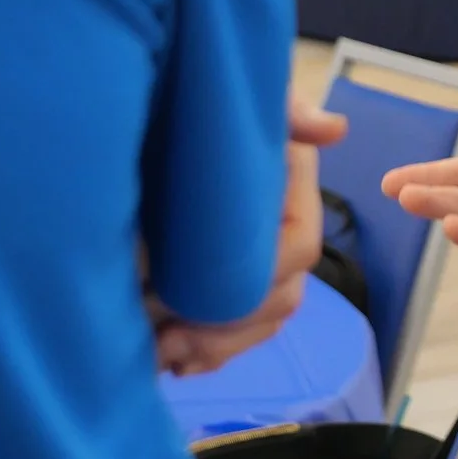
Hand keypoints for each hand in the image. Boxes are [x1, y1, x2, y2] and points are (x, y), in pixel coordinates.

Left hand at [155, 97, 348, 375]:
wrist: (123, 112)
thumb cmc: (179, 100)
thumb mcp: (224, 97)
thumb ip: (281, 110)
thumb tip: (334, 128)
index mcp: (288, 182)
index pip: (298, 246)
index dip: (257, 275)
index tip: (199, 285)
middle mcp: (277, 225)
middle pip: (281, 297)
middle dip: (228, 325)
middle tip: (167, 334)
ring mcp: (250, 259)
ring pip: (260, 323)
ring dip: (214, 346)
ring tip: (162, 353)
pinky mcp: (216, 284)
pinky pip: (233, 336)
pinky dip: (205, 354)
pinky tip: (172, 361)